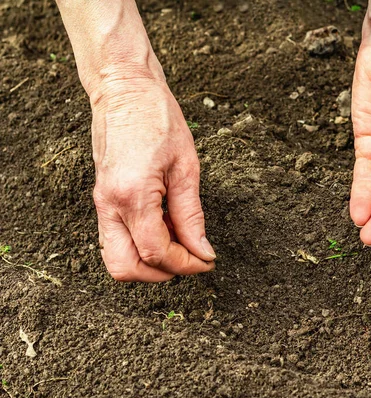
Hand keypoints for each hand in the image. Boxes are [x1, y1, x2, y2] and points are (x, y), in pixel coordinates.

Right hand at [91, 77, 215, 280]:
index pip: (156, 253)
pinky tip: (164, 225)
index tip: (207, 260)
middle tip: (191, 259)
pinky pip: (115, 238)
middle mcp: (109, 204)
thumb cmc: (157, 118)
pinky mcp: (101, 197)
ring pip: (116, 257)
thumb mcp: (186, 166)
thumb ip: (191, 215)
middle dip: (162, 273)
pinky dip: (139, 244)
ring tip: (179, 240)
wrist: (124, 89)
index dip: (185, 264)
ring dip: (148, 262)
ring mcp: (101, 202)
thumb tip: (202, 251)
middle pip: (125, 268)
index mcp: (132, 196)